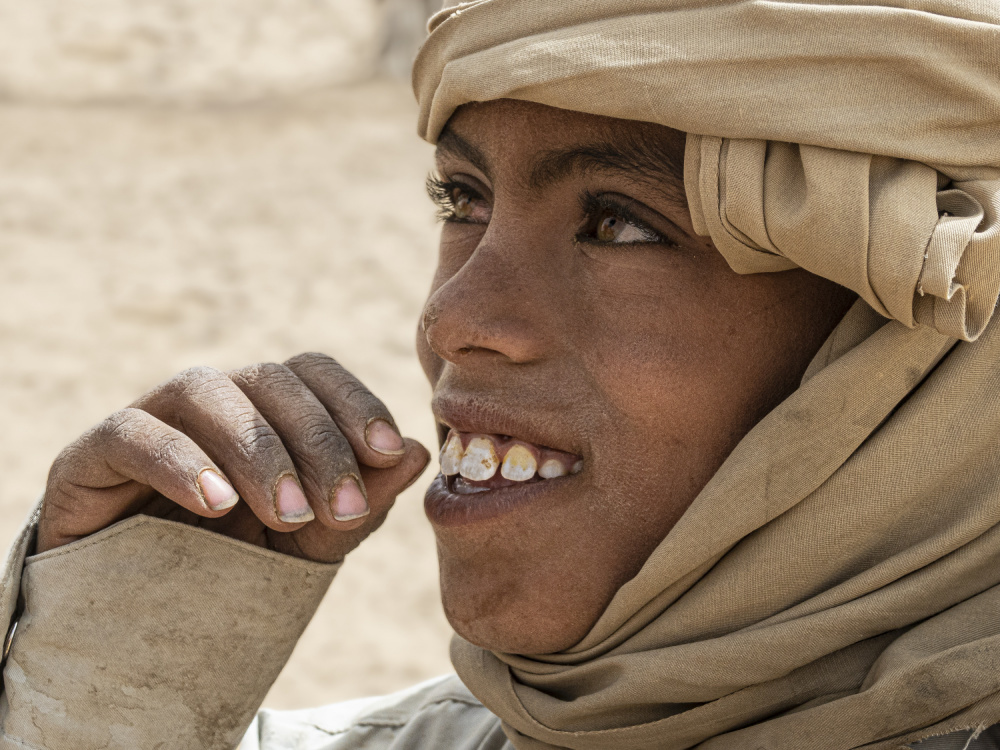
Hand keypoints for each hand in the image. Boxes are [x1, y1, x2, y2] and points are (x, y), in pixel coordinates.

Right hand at [37, 353, 430, 562]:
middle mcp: (210, 400)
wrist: (135, 620)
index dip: (354, 402)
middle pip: (269, 379)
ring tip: (286, 514)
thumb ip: (360, 501)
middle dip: (315, 441)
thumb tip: (419, 452)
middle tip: (337, 507)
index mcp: (263, 408)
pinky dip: (180, 460)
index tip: (388, 451)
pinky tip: (217, 505)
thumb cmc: (230, 569)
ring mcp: (148, 418)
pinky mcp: (90, 454)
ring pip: (203, 391)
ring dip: (256, 449)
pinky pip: (132, 431)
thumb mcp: (309, 543)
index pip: (314, 372)